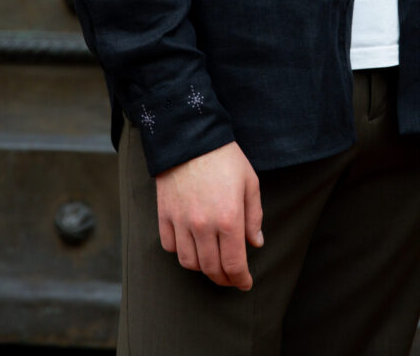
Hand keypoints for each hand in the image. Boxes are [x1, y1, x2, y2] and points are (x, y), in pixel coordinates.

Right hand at [155, 141, 263, 289]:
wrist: (190, 136)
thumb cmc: (225, 157)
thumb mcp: (250, 182)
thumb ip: (254, 216)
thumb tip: (255, 243)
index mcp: (229, 218)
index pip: (234, 264)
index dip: (240, 279)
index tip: (245, 283)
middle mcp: (203, 225)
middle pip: (211, 268)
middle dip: (224, 278)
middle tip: (230, 277)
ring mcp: (181, 221)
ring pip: (189, 262)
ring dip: (202, 268)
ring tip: (211, 262)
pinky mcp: (164, 214)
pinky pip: (169, 246)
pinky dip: (180, 251)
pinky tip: (191, 245)